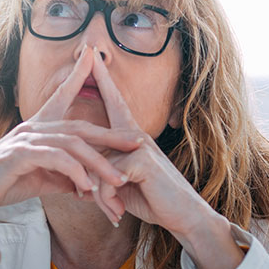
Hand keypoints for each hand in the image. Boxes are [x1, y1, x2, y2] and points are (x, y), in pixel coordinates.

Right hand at [0, 47, 142, 261]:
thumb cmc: (4, 183)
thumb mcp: (41, 180)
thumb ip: (65, 177)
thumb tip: (89, 185)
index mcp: (39, 128)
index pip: (62, 97)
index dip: (78, 77)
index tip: (94, 60)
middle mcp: (33, 127)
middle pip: (81, 127)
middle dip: (112, 136)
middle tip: (139, 143)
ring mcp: (26, 139)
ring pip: (72, 145)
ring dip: (98, 163)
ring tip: (118, 180)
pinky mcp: (19, 155)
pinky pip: (55, 159)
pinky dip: (75, 172)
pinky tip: (88, 186)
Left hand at [90, 50, 245, 268]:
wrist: (185, 217)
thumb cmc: (155, 201)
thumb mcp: (125, 186)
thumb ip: (107, 173)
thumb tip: (83, 175)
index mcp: (132, 138)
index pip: (115, 104)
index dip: (104, 81)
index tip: (92, 57)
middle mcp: (136, 136)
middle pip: (107, 114)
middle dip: (102, 81)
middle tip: (90, 51)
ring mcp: (139, 146)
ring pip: (96, 161)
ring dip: (97, 194)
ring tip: (110, 212)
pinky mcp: (141, 161)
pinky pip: (105, 178)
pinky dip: (106, 201)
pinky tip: (116, 214)